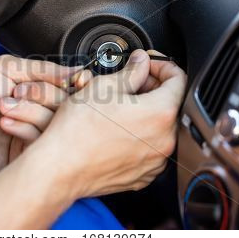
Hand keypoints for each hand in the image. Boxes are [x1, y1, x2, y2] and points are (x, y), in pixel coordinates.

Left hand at [0, 70, 92, 161]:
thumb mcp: (9, 69)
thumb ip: (44, 69)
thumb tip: (77, 70)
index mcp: (39, 95)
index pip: (70, 91)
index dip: (75, 85)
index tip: (77, 81)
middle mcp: (41, 116)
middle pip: (68, 110)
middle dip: (47, 96)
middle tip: (19, 91)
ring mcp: (35, 138)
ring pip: (56, 128)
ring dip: (31, 112)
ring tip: (5, 106)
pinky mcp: (26, 158)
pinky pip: (42, 146)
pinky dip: (25, 130)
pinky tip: (6, 123)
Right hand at [26, 49, 186, 197]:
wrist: (60, 167)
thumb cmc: (76, 131)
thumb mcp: (103, 87)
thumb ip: (130, 71)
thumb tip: (140, 63)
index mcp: (160, 113)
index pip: (178, 79)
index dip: (162, 64)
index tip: (148, 63)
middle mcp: (164, 140)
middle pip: (169, 103)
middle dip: (151, 87)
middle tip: (129, 82)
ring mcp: (154, 161)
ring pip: (159, 127)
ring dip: (145, 112)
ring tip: (118, 107)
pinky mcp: (142, 175)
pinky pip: (149, 149)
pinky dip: (139, 136)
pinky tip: (116, 129)